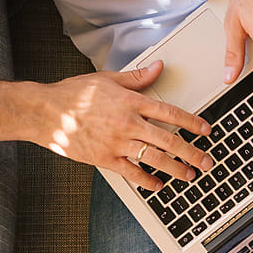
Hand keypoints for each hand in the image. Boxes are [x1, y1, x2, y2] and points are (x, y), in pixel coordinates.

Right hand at [30, 60, 212, 191]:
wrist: (44, 112)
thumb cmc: (73, 94)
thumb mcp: (107, 78)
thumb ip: (137, 76)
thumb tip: (158, 67)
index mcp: (131, 103)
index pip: (170, 113)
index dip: (192, 123)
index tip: (206, 131)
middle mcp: (128, 124)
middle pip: (169, 140)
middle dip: (192, 153)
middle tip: (207, 161)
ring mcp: (117, 143)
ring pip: (155, 158)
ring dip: (176, 169)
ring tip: (189, 175)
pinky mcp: (104, 159)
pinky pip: (131, 173)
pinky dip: (147, 181)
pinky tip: (158, 185)